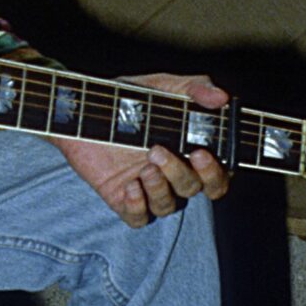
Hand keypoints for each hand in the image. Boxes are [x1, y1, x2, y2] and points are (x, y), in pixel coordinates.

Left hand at [53, 72, 231, 227]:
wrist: (83, 108)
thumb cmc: (129, 99)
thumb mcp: (163, 86)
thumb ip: (195, 88)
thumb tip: (223, 97)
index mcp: (189, 153)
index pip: (217, 177)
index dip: (215, 173)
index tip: (201, 154)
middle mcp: (172, 174)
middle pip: (192, 189)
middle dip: (179, 173)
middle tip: (158, 151)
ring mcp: (147, 188)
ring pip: (168, 206)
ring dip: (160, 188)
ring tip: (144, 166)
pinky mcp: (122, 198)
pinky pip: (138, 218)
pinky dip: (137, 207)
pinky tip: (130, 187)